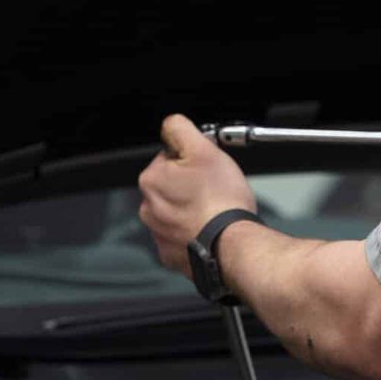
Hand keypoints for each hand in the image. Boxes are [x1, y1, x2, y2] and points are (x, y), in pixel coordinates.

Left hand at [137, 115, 256, 276]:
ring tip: (213, 211)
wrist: (232, 245)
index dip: (191, 161)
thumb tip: (170, 124)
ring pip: (175, 212)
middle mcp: (148, 208)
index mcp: (151, 180)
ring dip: (191, 209)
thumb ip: (180, 129)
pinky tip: (209, 229)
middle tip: (214, 189)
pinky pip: (181, 237)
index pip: (169, 159)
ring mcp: (158, 234)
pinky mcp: (171, 254)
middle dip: (189, 186)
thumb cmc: (221, 200)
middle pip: (171, 186)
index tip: (207, 169)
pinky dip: (193, 232)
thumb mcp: (203, 149)